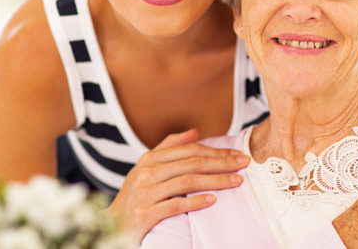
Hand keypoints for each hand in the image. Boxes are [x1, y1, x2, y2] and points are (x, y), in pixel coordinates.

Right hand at [107, 129, 248, 240]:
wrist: (113, 224)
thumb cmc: (136, 196)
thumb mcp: (147, 169)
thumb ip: (169, 148)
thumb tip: (194, 132)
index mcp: (149, 159)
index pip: (189, 150)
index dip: (215, 151)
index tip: (237, 154)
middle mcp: (146, 173)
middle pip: (191, 164)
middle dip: (221, 163)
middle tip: (243, 164)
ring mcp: (144, 194)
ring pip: (186, 182)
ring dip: (215, 181)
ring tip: (235, 182)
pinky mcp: (144, 214)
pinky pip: (175, 206)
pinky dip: (195, 202)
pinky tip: (212, 201)